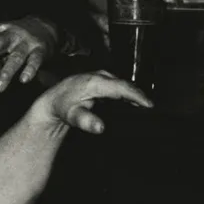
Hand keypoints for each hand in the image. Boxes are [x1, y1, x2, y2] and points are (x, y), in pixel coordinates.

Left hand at [0, 16, 59, 92]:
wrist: (45, 28)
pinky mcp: (40, 51)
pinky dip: (30, 70)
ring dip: (6, 72)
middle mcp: (13, 34)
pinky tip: (23, 80)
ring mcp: (27, 42)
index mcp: (0, 30)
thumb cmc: (15, 37)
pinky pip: (35, 61)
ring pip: (15, 57)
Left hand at [34, 69, 153, 134]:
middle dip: (139, 96)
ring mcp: (100, 76)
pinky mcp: (100, 79)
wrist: (52, 101)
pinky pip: (117, 86)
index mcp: (96, 82)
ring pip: (122, 84)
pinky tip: (130, 104)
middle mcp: (100, 76)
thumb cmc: (62, 107)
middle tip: (151, 110)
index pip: (123, 88)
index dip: (138, 96)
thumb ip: (85, 121)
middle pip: (126, 85)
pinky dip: (125, 94)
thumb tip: (99, 127)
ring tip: (144, 107)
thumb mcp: (72, 116)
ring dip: (133, 94)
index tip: (150, 106)